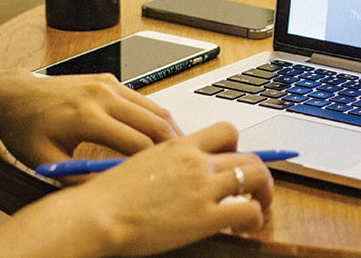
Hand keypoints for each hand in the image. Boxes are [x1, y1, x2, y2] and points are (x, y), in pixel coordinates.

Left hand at [0, 70, 182, 169]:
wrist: (14, 96)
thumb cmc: (26, 129)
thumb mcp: (47, 162)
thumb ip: (81, 177)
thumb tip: (113, 190)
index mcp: (86, 117)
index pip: (137, 144)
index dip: (155, 164)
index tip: (164, 179)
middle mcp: (101, 95)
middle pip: (155, 123)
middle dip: (174, 146)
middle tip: (186, 165)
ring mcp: (108, 84)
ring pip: (155, 108)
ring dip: (170, 130)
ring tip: (178, 152)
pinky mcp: (110, 79)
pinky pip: (143, 100)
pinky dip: (156, 118)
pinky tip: (159, 135)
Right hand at [70, 122, 274, 254]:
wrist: (95, 214)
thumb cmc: (105, 196)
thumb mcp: (138, 164)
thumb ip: (163, 163)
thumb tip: (172, 174)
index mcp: (179, 146)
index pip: (225, 131)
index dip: (238, 147)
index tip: (236, 161)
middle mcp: (196, 161)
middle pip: (248, 155)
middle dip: (258, 173)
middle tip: (254, 190)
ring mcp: (203, 187)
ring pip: (257, 176)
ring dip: (264, 193)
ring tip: (258, 208)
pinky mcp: (205, 216)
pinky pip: (249, 210)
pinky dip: (255, 218)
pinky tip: (244, 228)